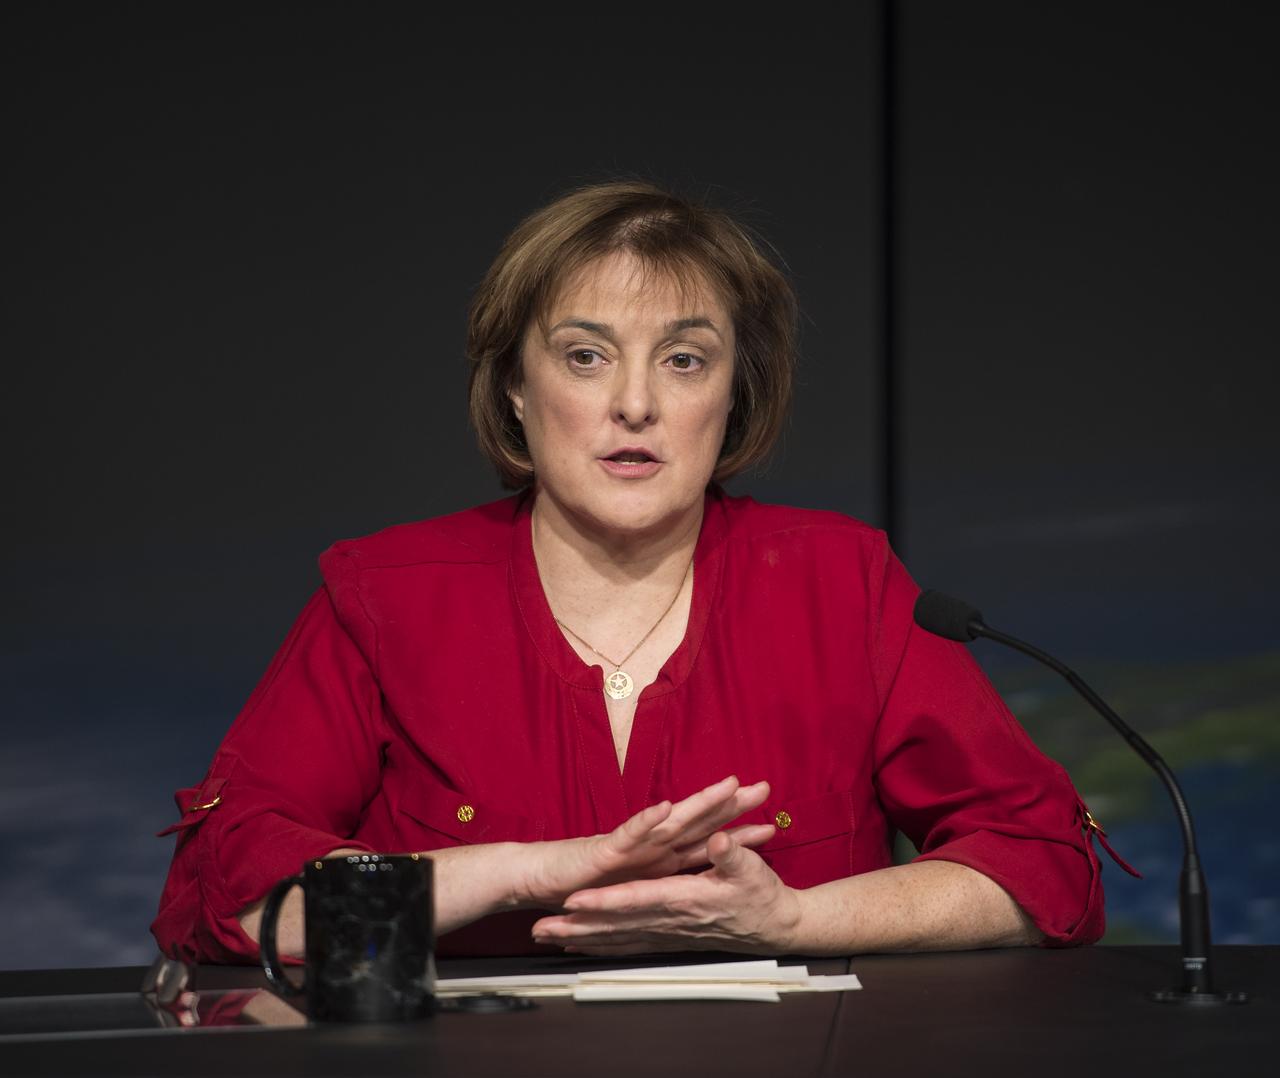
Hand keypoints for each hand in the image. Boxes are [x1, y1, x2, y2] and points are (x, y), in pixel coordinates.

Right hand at [518, 776, 774, 909]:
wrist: (542, 878)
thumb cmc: (586, 879)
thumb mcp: (636, 881)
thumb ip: (664, 873)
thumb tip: (693, 872)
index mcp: (660, 856)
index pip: (706, 840)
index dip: (737, 830)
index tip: (771, 821)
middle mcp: (651, 846)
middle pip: (698, 822)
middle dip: (731, 805)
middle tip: (765, 788)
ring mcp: (630, 845)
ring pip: (672, 821)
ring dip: (699, 803)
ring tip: (726, 787)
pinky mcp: (606, 850)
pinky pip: (630, 834)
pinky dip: (648, 821)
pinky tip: (666, 808)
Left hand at [530, 830, 802, 955]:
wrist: (776, 929)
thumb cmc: (764, 896)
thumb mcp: (753, 869)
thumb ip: (732, 854)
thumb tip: (717, 839)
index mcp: (685, 899)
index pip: (637, 900)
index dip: (605, 901)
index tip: (574, 902)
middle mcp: (670, 920)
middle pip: (616, 925)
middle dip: (577, 928)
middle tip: (542, 929)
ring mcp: (669, 932)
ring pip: (617, 938)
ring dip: (582, 939)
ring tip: (548, 938)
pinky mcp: (671, 938)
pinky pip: (629, 944)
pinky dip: (603, 946)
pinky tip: (583, 947)